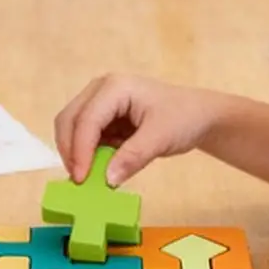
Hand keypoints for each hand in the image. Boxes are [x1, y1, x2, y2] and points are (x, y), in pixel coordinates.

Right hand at [53, 73, 221, 186]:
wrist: (199, 115)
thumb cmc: (183, 118)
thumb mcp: (161, 138)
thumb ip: (133, 157)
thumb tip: (107, 180)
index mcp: (114, 87)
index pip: (87, 120)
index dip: (80, 150)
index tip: (81, 179)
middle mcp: (100, 90)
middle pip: (69, 120)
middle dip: (71, 151)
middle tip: (79, 181)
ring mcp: (99, 103)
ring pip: (71, 128)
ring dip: (76, 153)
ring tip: (88, 177)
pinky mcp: (103, 117)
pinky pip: (84, 137)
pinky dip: (86, 154)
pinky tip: (98, 169)